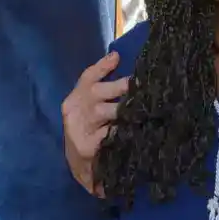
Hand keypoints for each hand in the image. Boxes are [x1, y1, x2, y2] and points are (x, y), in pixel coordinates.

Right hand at [61, 51, 128, 195]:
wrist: (76, 164)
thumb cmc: (89, 128)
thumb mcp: (90, 106)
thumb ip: (102, 83)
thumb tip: (116, 56)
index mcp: (76, 98)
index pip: (87, 77)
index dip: (102, 66)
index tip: (117, 58)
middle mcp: (75, 111)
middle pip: (98, 93)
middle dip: (120, 87)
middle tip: (141, 84)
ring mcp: (78, 129)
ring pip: (104, 112)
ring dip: (124, 109)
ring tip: (143, 106)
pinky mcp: (86, 147)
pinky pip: (108, 136)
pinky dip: (121, 131)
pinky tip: (136, 129)